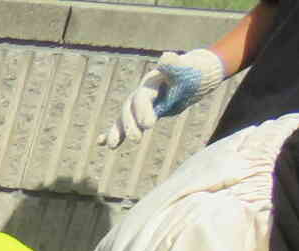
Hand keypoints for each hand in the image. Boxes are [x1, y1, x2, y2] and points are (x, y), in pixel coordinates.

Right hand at [100, 49, 224, 147]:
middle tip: (136, 139)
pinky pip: (126, 124)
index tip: (148, 125)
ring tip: (112, 146)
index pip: (142, 98)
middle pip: (129, 109)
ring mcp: (140, 104)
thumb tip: (166, 56)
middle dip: (130, 125)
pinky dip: (115, 132)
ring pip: (124, 118)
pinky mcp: (142, 114)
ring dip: (118, 131)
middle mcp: (142, 93)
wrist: (194, 76)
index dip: (142, 111)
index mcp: (151, 83)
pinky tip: (104, 143)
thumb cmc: (193, 73)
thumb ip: (175, 65)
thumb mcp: (187, 70)